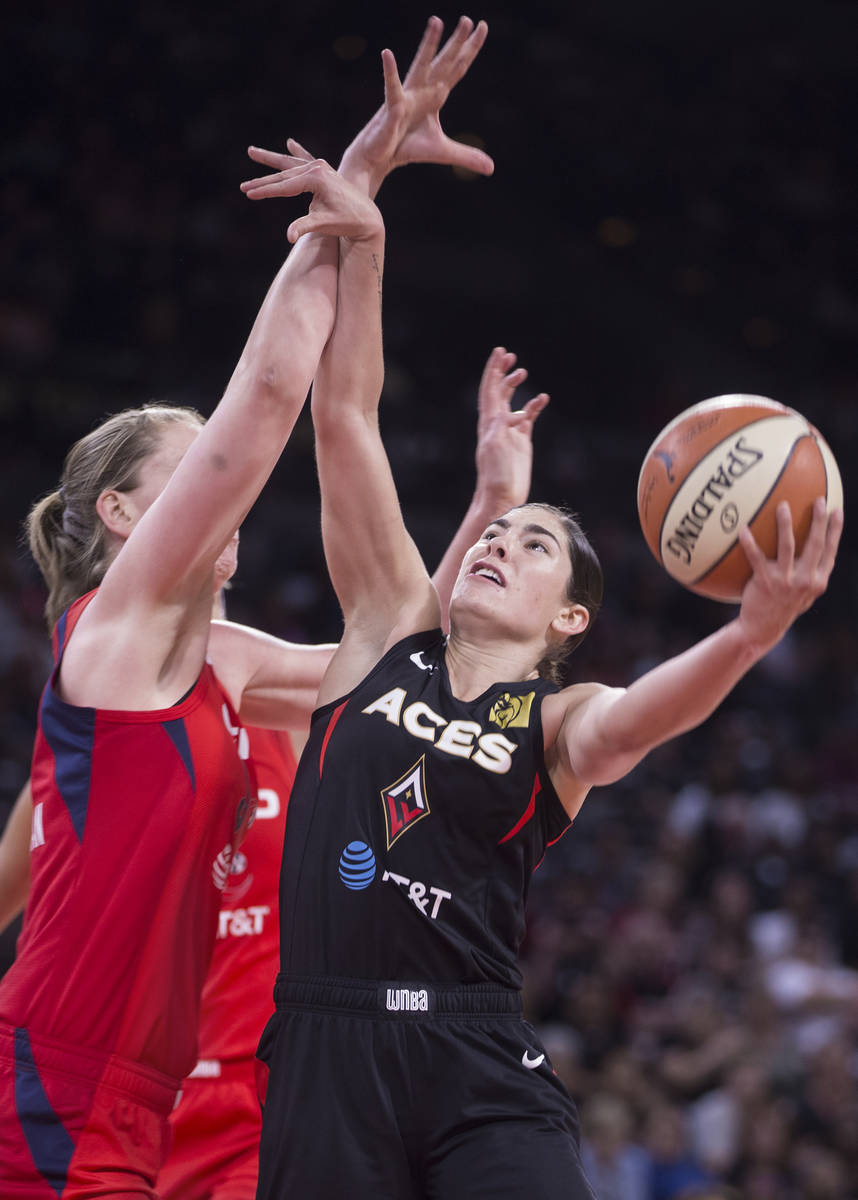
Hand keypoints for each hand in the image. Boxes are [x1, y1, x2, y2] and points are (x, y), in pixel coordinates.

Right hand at [240, 145, 383, 243]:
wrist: (368, 218)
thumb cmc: (347, 222)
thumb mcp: (324, 224)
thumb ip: (305, 227)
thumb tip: (289, 237)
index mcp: (316, 179)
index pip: (284, 186)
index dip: (265, 191)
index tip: (248, 194)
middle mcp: (318, 168)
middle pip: (284, 174)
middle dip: (263, 181)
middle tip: (243, 186)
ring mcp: (322, 168)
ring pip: (291, 165)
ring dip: (272, 161)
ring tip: (251, 151)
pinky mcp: (326, 172)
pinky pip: (306, 160)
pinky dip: (297, 152)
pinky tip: (290, 142)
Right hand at [340, 15, 493, 195]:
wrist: (380, 157)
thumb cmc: (406, 147)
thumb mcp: (442, 151)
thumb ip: (467, 156)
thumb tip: (491, 168)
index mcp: (435, 95)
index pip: (457, 68)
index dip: (470, 49)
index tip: (482, 26)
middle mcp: (423, 89)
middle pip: (445, 62)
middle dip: (457, 41)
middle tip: (469, 19)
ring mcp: (408, 96)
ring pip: (421, 65)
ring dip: (428, 44)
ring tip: (436, 21)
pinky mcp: (393, 108)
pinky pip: (392, 89)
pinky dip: (390, 72)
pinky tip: (387, 54)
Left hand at [474, 347, 548, 510]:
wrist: (502, 497)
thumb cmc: (496, 476)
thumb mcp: (496, 450)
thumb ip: (499, 430)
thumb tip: (506, 412)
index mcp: (489, 423)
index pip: (490, 390)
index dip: (493, 370)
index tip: (500, 351)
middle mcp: (497, 424)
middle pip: (498, 392)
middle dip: (502, 373)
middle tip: (511, 356)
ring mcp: (510, 432)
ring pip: (511, 402)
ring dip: (515, 386)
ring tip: (524, 372)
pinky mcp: (521, 441)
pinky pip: (528, 417)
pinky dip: (533, 406)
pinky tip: (543, 399)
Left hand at [737, 498, 842, 651]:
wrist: (762, 629)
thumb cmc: (783, 607)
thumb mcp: (804, 594)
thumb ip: (810, 573)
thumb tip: (812, 547)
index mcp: (818, 581)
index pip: (830, 551)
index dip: (835, 530)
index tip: (837, 510)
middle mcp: (805, 580)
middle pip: (815, 545)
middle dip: (819, 521)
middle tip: (819, 500)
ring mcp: (785, 581)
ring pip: (788, 547)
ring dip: (786, 525)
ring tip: (783, 506)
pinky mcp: (765, 582)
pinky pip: (756, 558)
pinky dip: (749, 542)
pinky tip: (743, 528)